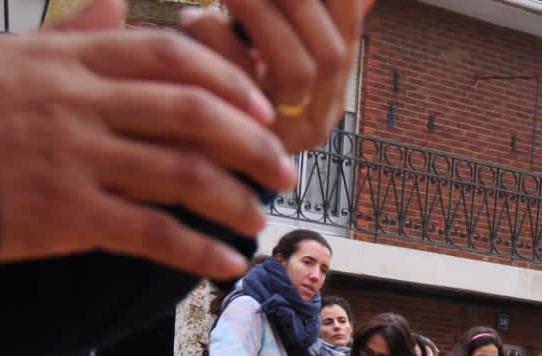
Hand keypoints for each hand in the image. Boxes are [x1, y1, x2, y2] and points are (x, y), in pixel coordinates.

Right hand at [0, 0, 295, 280]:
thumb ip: (75, 35)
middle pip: (191, 113)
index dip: (227, 80)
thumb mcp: (13, 52)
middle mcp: (82, 104)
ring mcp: (76, 158)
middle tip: (282, 169)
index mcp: (73, 61)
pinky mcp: (67, 213)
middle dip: (251, 143)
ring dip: (233, 198)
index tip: (262, 106)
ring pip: (181, 173)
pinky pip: (151, 232)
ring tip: (258, 217)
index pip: (170, 58)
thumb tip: (118, 5)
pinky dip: (197, 249)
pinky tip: (225, 261)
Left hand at [179, 0, 370, 153]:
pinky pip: (246, 86)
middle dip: (292, 1)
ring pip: (297, 70)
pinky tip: (194, 19)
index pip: (350, 20)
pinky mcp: (251, 141)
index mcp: (332, 77)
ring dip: (259, 14)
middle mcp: (323, 112)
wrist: (192, 153)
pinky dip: (219, 41)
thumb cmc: (225, 88)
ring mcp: (290, 134)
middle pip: (329, 51)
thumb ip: (294, 20)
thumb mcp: (262, 50)